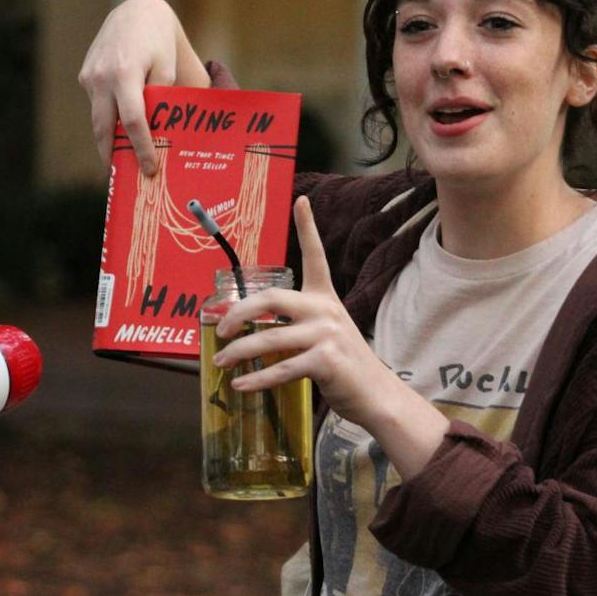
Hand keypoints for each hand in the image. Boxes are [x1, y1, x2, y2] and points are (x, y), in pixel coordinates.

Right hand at [77, 0, 208, 174]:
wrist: (136, 12)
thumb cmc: (158, 43)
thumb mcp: (166, 68)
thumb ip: (159, 100)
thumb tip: (156, 135)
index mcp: (125, 73)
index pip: (133, 120)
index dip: (141, 148)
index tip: (149, 168)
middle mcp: (102, 76)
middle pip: (104, 128)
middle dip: (112, 156)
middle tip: (123, 178)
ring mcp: (89, 76)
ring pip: (97, 119)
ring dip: (106, 142)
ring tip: (119, 163)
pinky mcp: (85, 75)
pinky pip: (96, 105)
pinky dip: (106, 120)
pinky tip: (118, 134)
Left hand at [213, 196, 399, 427]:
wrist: (376, 395)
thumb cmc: (343, 365)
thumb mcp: (324, 335)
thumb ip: (295, 327)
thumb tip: (249, 334)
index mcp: (325, 298)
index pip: (315, 256)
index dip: (307, 227)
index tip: (300, 200)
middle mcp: (326, 310)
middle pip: (271, 298)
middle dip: (239, 312)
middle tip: (220, 327)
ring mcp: (327, 335)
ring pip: (269, 338)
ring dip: (239, 351)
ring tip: (221, 361)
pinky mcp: (326, 361)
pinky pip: (280, 368)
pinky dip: (256, 378)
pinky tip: (241, 384)